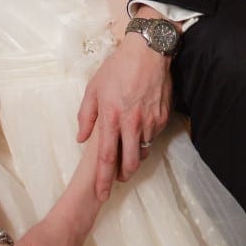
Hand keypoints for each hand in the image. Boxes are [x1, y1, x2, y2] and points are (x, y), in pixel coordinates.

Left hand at [76, 34, 171, 199]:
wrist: (147, 52)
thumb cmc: (117, 68)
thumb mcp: (93, 88)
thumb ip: (86, 116)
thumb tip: (81, 138)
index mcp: (111, 117)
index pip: (105, 157)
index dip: (103, 179)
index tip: (101, 193)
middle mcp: (132, 123)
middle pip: (128, 163)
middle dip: (122, 176)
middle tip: (117, 180)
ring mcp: (150, 121)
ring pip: (142, 151)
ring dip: (134, 156)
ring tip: (127, 151)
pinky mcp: (163, 117)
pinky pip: (153, 136)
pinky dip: (145, 139)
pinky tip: (139, 131)